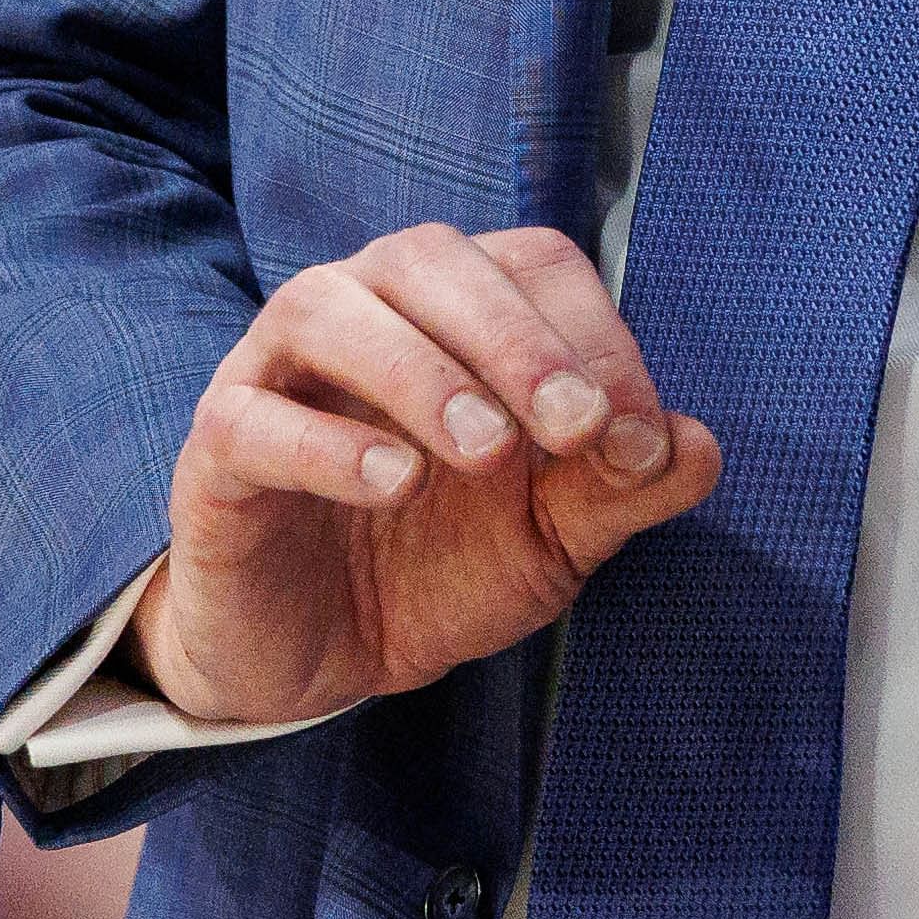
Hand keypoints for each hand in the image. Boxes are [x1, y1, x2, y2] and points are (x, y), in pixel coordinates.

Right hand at [144, 222, 722, 726]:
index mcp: (455, 310)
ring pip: (326, 309)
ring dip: (418, 370)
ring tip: (484, 451)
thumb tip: (701, 445)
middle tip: (573, 429)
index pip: (532, 265)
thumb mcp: (552, 538)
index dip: (596, 339)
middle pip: (428, 258)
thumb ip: (623, 490)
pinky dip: (324, 443)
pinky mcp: (217, 452)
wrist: (324, 661)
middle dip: (514, 336)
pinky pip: (250, 417)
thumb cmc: (437, 566)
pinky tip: (392, 484)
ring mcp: (275, 372)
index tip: (633, 443)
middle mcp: (363, 311)